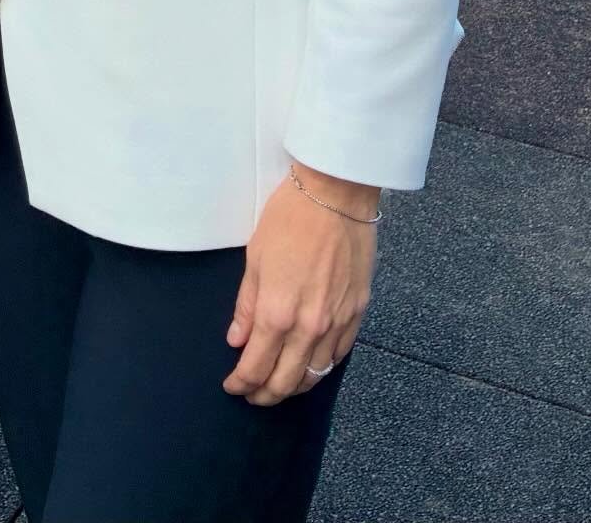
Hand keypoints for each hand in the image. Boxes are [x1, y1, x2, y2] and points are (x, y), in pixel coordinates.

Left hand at [222, 163, 376, 405]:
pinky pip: (338, 356)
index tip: (232, 385)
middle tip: (251, 395)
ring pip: (315, 374)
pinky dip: (321, 367)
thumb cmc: (289, 219)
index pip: (256, 366)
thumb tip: (237, 340)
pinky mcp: (357, 314)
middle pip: (286, 381)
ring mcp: (337, 323)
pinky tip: (309, 364)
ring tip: (278, 386)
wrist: (335, 196)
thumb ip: (246, 306)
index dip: (241, 382)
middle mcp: (309, 327)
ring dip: (293, 386)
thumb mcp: (254, 258)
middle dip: (265, 395)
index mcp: (277, 313)